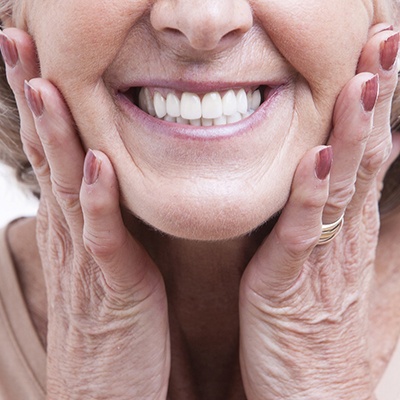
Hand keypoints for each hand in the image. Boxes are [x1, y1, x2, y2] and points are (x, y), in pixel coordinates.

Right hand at [1, 28, 169, 398]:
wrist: (105, 387)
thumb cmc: (112, 321)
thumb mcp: (105, 258)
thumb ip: (103, 219)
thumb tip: (102, 178)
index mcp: (75, 224)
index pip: (54, 150)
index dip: (43, 103)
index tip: (34, 55)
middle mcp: (72, 232)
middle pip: (49, 154)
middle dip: (33, 97)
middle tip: (18, 40)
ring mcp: (87, 258)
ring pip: (67, 185)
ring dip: (56, 135)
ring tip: (44, 82)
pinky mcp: (113, 286)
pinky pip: (103, 236)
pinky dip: (98, 199)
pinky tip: (95, 163)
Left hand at [239, 25, 398, 399]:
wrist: (308, 399)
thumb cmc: (314, 334)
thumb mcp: (329, 272)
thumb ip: (331, 225)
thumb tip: (339, 181)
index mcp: (347, 231)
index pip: (368, 157)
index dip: (377, 109)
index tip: (380, 60)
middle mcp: (343, 237)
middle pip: (365, 158)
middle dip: (376, 100)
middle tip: (387, 41)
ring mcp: (322, 259)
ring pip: (343, 185)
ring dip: (355, 133)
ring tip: (366, 80)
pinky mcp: (291, 284)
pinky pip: (303, 232)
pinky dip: (312, 194)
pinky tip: (319, 159)